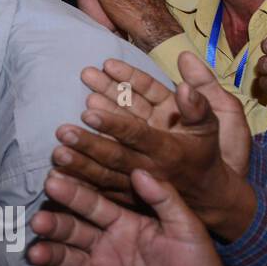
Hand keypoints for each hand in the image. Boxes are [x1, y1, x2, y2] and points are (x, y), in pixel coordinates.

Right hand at [30, 169, 230, 265]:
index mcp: (123, 221)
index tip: (52, 180)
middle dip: (53, 224)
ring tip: (36, 254)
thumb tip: (139, 170)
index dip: (73, 193)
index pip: (92, 204)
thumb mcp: (188, 229)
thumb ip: (164, 200)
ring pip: (66, 257)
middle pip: (71, 228)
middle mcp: (105, 242)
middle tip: (39, 221)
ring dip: (49, 253)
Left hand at [50, 52, 254, 238]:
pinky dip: (80, 183)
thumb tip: (186, 70)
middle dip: (87, 143)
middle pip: (114, 155)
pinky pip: (100, 189)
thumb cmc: (205, 151)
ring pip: (103, 173)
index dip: (114, 123)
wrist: (209, 196)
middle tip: (61, 131)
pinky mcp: (125, 195)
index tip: (88, 112)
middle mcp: (149, 168)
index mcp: (168, 149)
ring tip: (55, 151)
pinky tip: (56, 175)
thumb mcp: (211, 125)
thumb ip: (198, 100)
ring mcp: (135, 184)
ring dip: (79, 163)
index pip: (137, 134)